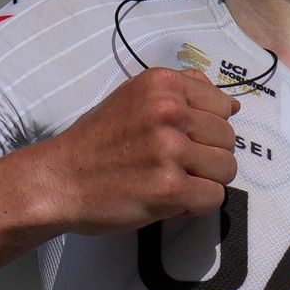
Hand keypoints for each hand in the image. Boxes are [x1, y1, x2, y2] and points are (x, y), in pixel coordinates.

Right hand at [37, 67, 237, 232]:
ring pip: (227, 168)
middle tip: (172, 165)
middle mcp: (169, 111)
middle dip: (207, 156)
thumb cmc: (95, 143)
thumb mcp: (133, 98)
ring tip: (171, 181)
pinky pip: (214, 197)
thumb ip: (179, 95)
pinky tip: (169, 200)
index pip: (222, 105)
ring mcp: (170, 149)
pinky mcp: (171, 187)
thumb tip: (231, 104)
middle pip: (228, 138)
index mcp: (163, 84)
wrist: (58, 180)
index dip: (206, 129)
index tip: (181, 139)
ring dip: (204, 181)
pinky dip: (196, 205)